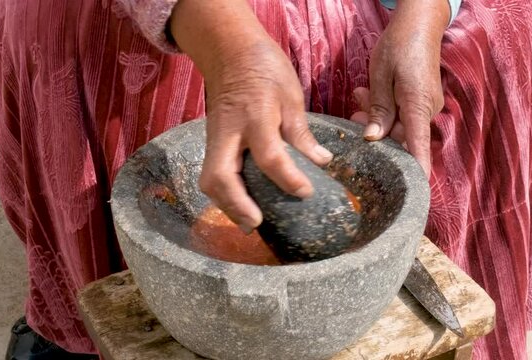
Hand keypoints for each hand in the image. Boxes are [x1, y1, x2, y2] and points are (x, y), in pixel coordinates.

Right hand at [171, 0, 331, 232]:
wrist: (229, 51)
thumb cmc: (264, 69)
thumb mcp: (291, 96)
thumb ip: (302, 132)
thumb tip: (321, 162)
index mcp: (255, 116)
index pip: (270, 156)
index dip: (289, 179)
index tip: (306, 192)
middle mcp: (229, 132)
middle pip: (220, 176)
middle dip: (236, 204)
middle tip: (256, 223)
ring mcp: (215, 138)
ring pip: (210, 179)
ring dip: (227, 204)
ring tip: (248, 222)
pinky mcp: (211, 142)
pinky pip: (212, 173)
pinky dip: (224, 194)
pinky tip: (241, 205)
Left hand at [350, 0, 448, 174]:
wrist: (420, 23)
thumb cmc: (401, 45)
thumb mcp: (382, 75)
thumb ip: (379, 109)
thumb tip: (373, 138)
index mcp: (417, 106)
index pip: (417, 149)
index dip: (415, 174)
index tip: (411, 196)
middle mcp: (426, 111)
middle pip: (401, 138)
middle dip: (375, 133)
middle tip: (353, 118)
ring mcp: (425, 106)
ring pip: (398, 125)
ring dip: (376, 118)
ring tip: (359, 98)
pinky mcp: (420, 101)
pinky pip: (402, 114)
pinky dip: (384, 109)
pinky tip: (368, 96)